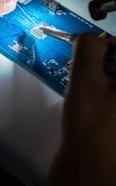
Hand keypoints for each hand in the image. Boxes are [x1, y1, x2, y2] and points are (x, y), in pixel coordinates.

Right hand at [47, 33, 115, 184]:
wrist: (91, 161)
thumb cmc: (91, 123)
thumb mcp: (85, 77)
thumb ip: (87, 47)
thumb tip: (88, 36)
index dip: (108, 47)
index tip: (93, 55)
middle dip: (102, 65)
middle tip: (88, 79)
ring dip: (102, 79)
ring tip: (89, 95)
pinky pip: (114, 93)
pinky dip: (105, 91)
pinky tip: (94, 103)